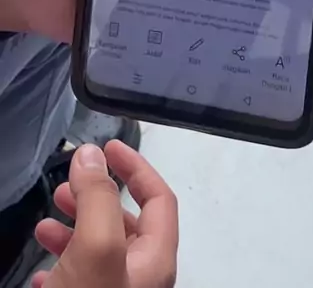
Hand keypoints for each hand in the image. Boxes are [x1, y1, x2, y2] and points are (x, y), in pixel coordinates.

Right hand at [32, 141, 177, 287]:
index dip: (137, 166)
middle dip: (94, 197)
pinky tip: (43, 269)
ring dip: (73, 230)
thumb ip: (98, 198)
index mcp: (157, 258)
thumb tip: (91, 155)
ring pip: (99, 250)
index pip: (159, 197)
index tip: (109, 147)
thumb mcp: (97, 246)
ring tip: (45, 226)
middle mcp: (144, 277)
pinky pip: (82, 279)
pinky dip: (63, 263)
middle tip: (66, 186)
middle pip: (125, 222)